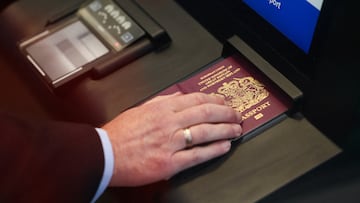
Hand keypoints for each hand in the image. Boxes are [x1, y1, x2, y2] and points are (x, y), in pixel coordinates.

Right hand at [103, 92, 242, 186]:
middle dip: (226, 113)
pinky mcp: (169, 163)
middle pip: (205, 113)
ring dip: (225, 130)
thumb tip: (179, 96)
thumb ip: (161, 101)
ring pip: (205, 132)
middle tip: (236, 115)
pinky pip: (197, 155)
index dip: (214, 99)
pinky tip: (224, 146)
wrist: (104, 154)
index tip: (224, 101)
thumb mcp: (140, 109)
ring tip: (236, 129)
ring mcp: (170, 143)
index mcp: (161, 108)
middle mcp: (168, 123)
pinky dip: (213, 150)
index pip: (195, 99)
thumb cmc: (118, 134)